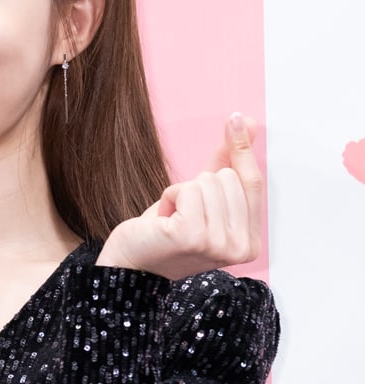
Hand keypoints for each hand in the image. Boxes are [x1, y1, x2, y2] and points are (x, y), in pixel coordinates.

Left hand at [96, 114, 263, 281]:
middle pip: (228, 178)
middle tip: (183, 214)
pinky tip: (163, 221)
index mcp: (249, 243)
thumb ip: (226, 163)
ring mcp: (217, 244)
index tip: (236, 118)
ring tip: (172, 219)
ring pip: (208, 181)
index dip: (242, 150)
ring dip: (182, 193)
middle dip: (198, 186)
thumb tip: (245, 124)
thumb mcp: (202, 197)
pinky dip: (169, 197)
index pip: (253, 183)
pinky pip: (187, 189)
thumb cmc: (166, 232)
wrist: (131, 265)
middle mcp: (240, 248)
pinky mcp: (192, 236)